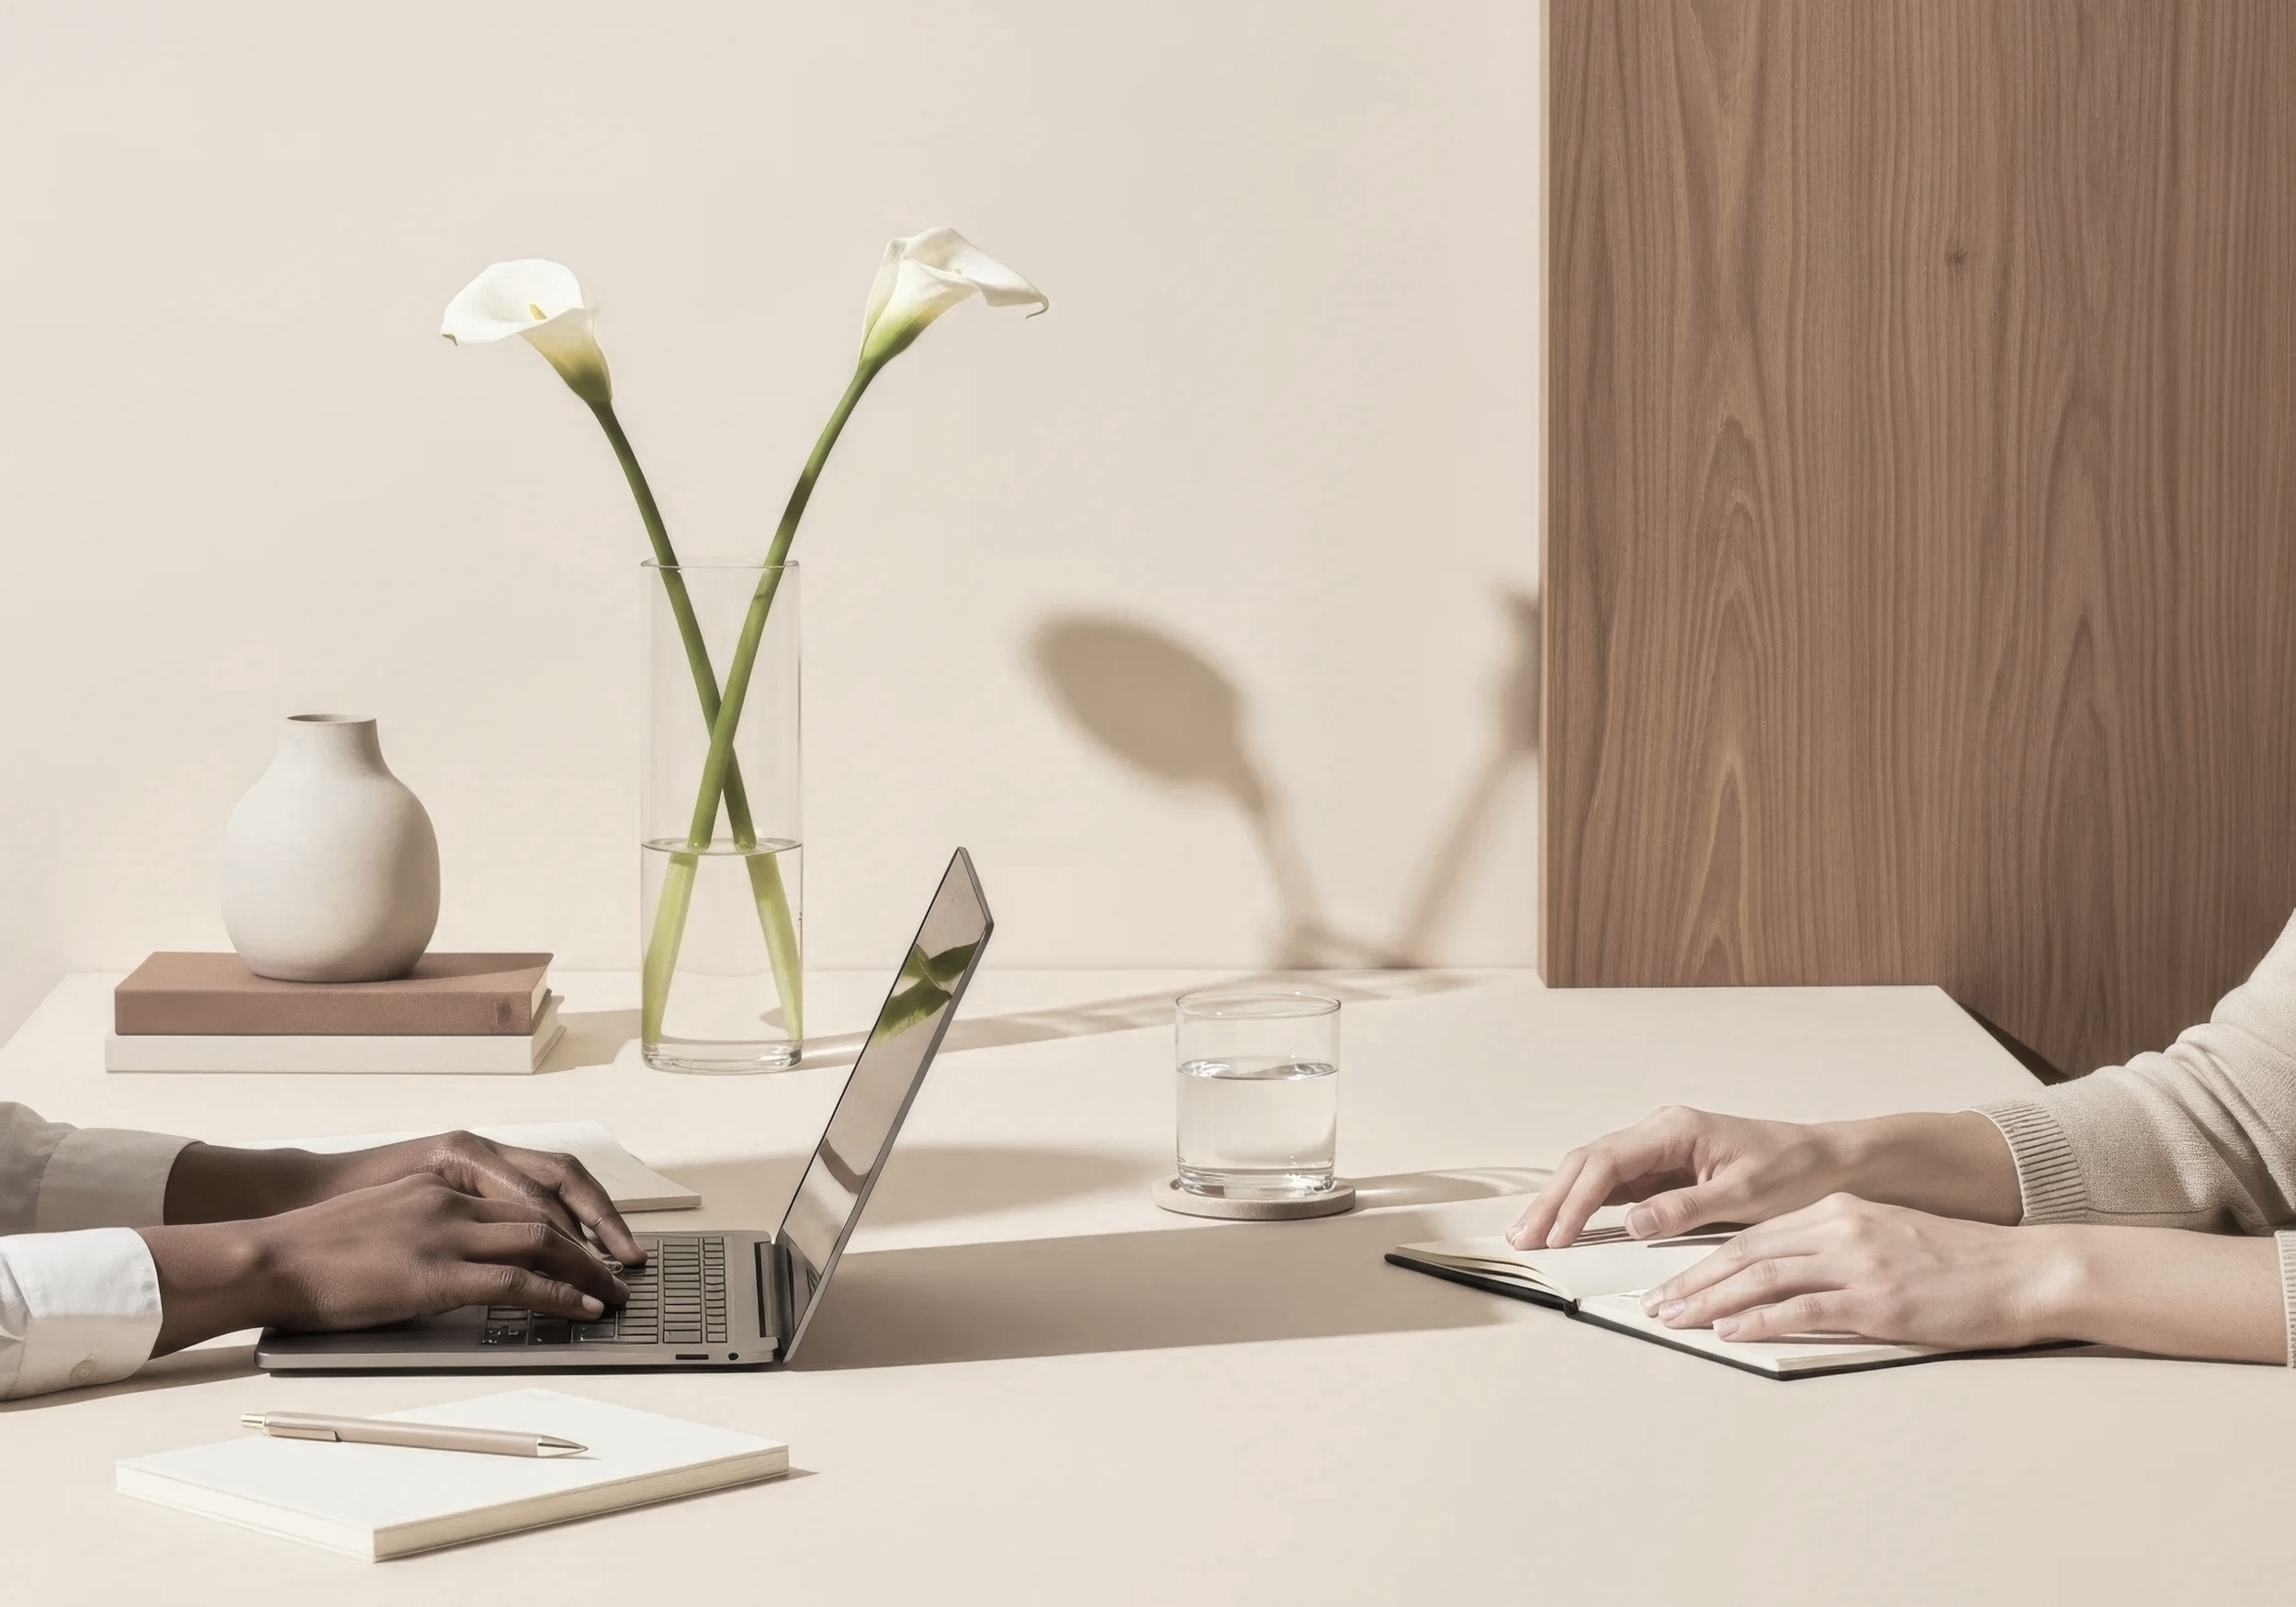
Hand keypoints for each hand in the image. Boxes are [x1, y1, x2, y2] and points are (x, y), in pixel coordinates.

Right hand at [165, 1131, 644, 1264]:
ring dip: (586, 1271)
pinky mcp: (435, 1275)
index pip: (526, 1194)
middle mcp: (452, 1202)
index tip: (595, 1240)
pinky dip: (557, 1296)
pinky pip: (516, 1283)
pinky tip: (579, 1309)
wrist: (270, 1257)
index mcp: (441, 1186)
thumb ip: (430, 1229)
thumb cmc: (316, 1250)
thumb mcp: (385, 1222)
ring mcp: (446, 1236)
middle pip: (547, 1213)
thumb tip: (464, 1260)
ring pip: (542, 1242)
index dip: (570, 1218)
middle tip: (621, 1268)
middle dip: (593, 1243)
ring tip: (612, 1294)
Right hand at [1509, 1106, 1849, 1247]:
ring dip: (1561, 1202)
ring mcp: (1658, 1150)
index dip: (1574, 1201)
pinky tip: (1567, 1225)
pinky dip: (1585, 1205)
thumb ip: (1684, 1208)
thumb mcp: (1744, 1196)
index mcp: (1673, 1130)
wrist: (1827, 1162)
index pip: (1606, 1164)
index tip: (1556, 1235)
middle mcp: (1658, 1133)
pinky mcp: (1664, 1170)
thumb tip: (1630, 1223)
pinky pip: (1613, 1185)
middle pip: (1587, 1163)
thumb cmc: (1794, 1172)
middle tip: (1521, 1237)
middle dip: (1551, 1200)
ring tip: (1531, 1234)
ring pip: (1593, 1172)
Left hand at [1638, 1194, 2061, 1348]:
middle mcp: (1839, 1228)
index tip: (1669, 1281)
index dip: (1703, 1260)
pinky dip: (1760, 1320)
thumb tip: (1788, 1278)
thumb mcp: (1887, 1237)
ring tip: (1674, 1320)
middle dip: (1691, 1280)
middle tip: (1652, 1304)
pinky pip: (1804, 1309)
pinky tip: (1730, 1332)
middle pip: (1745, 1254)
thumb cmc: (1962, 1263)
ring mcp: (1858, 1263)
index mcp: (1838, 1212)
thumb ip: (1837, 1249)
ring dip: (1710, 1301)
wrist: (2025, 1270)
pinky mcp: (1878, 1300)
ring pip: (1763, 1278)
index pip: (1753, 1236)